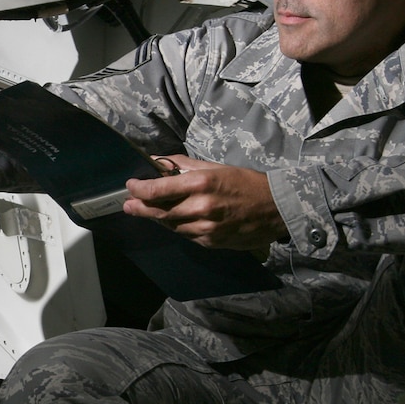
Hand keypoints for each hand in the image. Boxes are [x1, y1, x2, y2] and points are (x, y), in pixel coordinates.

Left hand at [122, 154, 288, 250]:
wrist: (276, 208)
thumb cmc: (246, 182)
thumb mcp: (216, 166)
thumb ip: (184, 165)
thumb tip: (159, 162)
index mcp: (201, 183)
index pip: (158, 189)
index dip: (139, 189)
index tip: (131, 186)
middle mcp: (200, 207)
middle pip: (159, 211)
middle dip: (140, 207)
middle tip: (128, 205)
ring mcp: (205, 228)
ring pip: (170, 225)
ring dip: (157, 218)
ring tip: (147, 210)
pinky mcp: (210, 242)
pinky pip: (185, 235)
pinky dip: (177, 226)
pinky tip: (173, 220)